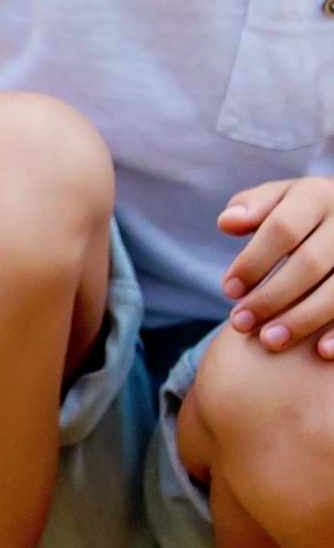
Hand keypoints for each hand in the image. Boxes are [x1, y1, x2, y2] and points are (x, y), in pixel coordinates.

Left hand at [220, 177, 333, 356]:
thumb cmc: (301, 213)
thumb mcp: (279, 200)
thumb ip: (252, 207)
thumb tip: (227, 222)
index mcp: (318, 195)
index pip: (282, 229)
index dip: (253, 261)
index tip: (228, 291)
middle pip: (309, 263)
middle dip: (271, 297)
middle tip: (240, 323)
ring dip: (303, 319)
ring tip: (269, 341)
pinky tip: (321, 351)